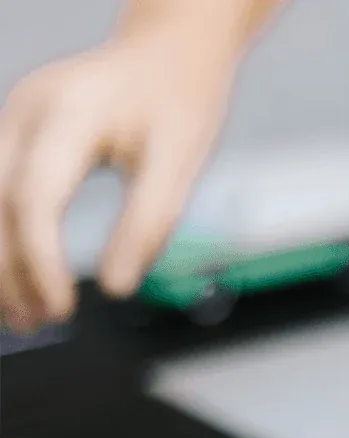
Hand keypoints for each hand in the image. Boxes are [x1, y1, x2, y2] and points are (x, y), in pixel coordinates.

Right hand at [0, 30, 234, 331]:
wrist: (167, 51)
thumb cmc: (180, 100)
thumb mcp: (182, 161)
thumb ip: (150, 222)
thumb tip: (119, 287)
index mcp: (69, 113)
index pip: (35, 197)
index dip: (40, 259)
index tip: (63, 309)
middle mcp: (25, 110)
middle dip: (6, 270)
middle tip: (32, 325)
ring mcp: (11, 118)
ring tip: (22, 316)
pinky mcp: (13, 132)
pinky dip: (1, 237)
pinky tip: (16, 280)